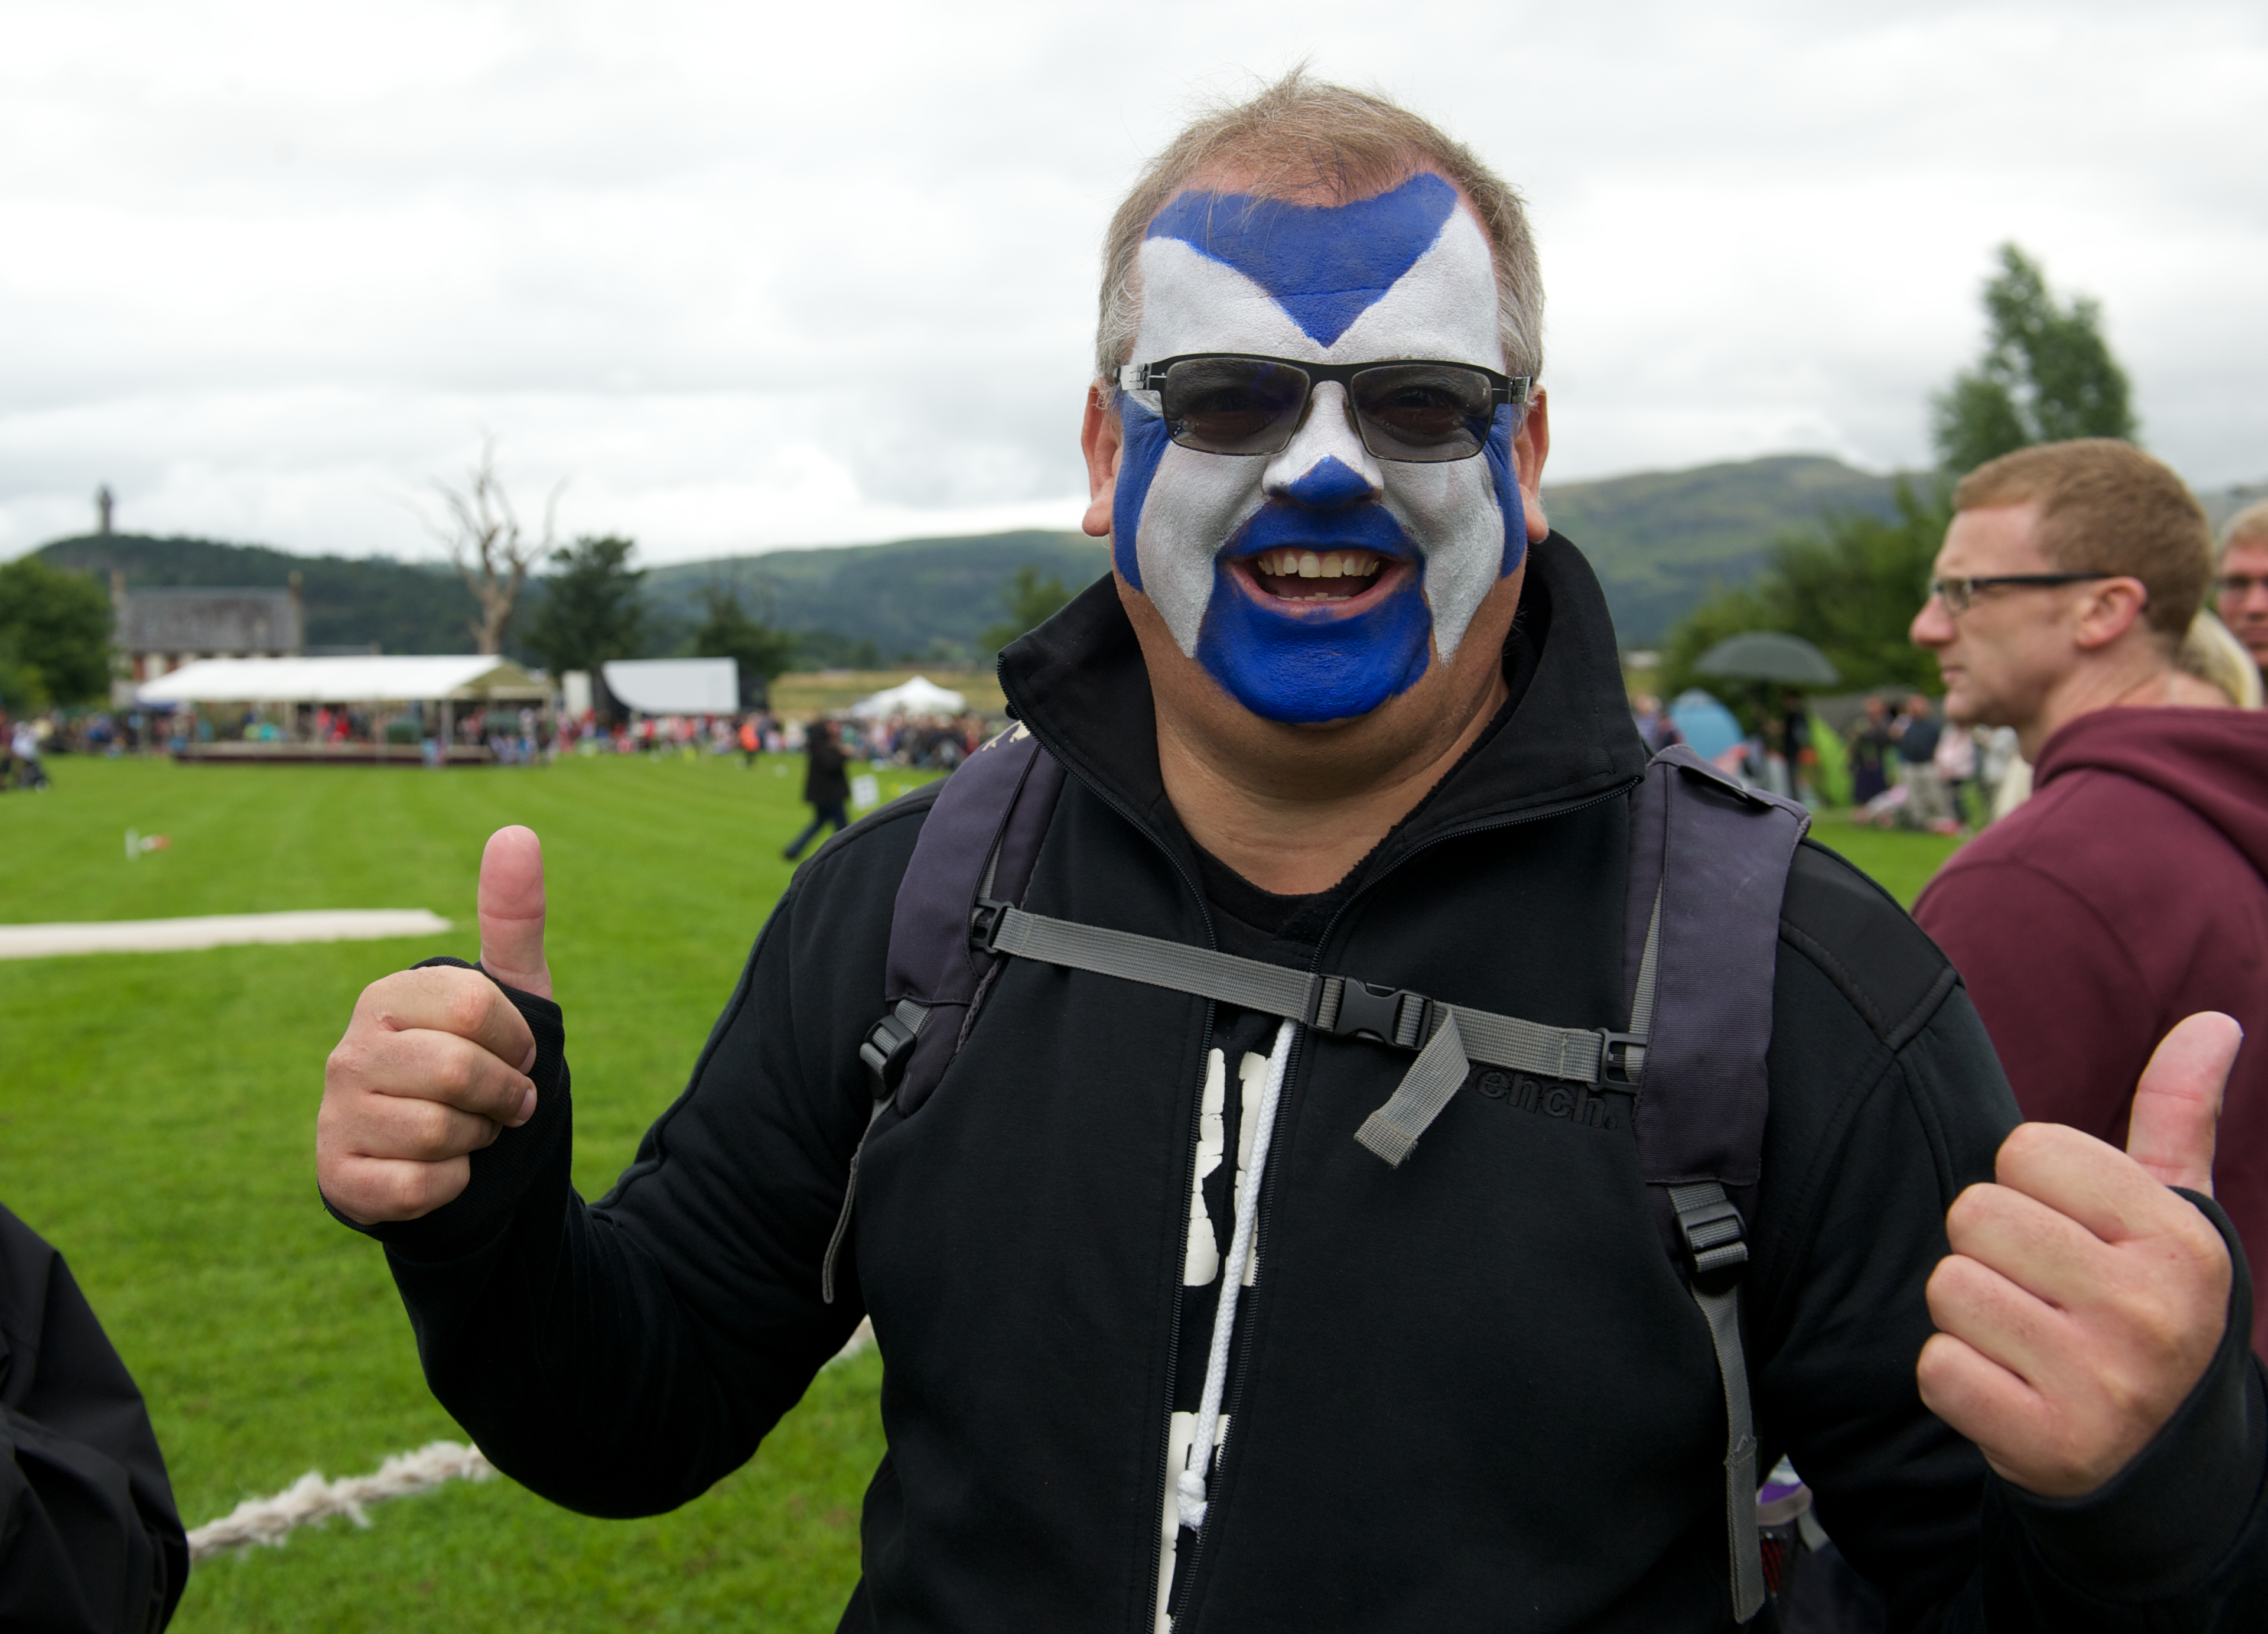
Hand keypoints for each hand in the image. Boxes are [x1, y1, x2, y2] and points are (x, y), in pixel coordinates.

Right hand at [317, 826, 551, 1223]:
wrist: (452, 1157)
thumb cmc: (482, 1063)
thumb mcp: (511, 993)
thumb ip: (513, 916)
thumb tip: (517, 831)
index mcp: (389, 997)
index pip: (478, 1008)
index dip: (517, 1043)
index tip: (515, 1055)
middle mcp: (349, 1050)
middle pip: (460, 1072)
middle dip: (504, 1097)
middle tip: (500, 1103)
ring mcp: (336, 1114)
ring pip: (441, 1133)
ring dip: (478, 1140)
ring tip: (466, 1132)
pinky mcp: (338, 1177)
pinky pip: (420, 1186)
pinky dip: (452, 1184)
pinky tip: (439, 1170)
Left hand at [1918, 1012, 2239, 1496]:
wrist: (2160, 1465)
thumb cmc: (2147, 1309)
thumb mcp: (2177, 1217)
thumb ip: (2178, 1114)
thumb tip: (2214, 1021)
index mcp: (2181, 1242)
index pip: (2025, 1149)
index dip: (2031, 1189)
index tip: (2074, 1237)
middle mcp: (2150, 1312)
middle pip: (1974, 1213)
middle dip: (1993, 1251)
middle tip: (2045, 1296)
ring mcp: (2102, 1384)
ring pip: (1948, 1286)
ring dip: (1972, 1315)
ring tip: (2030, 1342)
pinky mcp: (2048, 1443)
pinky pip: (1936, 1367)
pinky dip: (1957, 1379)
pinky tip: (2013, 1391)